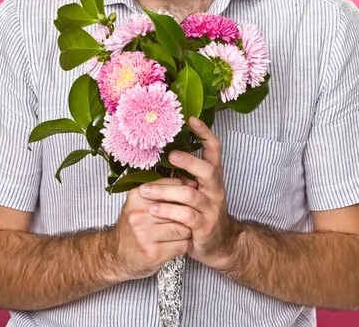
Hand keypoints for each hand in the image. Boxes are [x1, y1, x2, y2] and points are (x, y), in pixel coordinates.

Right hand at [113, 178, 192, 280]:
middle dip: (187, 214)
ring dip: (187, 231)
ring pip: (184, 228)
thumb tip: (193, 183)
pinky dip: (184, 245)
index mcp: (137, 196)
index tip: (188, 199)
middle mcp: (139, 214)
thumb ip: (163, 191)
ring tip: (180, 232)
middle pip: (180, 208)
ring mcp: (145, 235)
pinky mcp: (154, 253)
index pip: (172, 187)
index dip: (184, 194)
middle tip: (186, 219)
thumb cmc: (135, 226)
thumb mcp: (141, 203)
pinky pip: (183, 245)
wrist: (116, 255)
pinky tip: (176, 244)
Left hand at [139, 117, 237, 270]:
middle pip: (208, 170)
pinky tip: (153, 209)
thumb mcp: (198, 190)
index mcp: (213, 177)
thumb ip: (187, 174)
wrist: (220, 245)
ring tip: (145, 191)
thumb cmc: (202, 213)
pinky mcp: (204, 227)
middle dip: (189, 162)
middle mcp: (216, 190)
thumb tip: (163, 153)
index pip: (215, 149)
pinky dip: (168, 211)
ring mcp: (212, 208)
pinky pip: (185, 216)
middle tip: (171, 156)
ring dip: (165, 192)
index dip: (205, 133)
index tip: (191, 119)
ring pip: (190, 194)